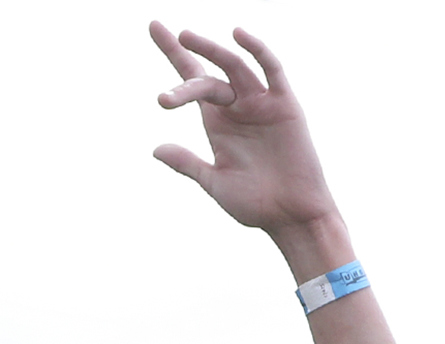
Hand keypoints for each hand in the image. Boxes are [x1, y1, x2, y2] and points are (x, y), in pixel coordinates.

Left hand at [149, 23, 338, 243]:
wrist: (291, 216)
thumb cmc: (255, 203)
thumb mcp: (214, 182)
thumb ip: (187, 164)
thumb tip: (155, 149)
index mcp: (215, 122)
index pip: (190, 79)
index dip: (172, 53)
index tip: (153, 26)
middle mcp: (235, 106)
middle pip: (205, 76)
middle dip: (182, 64)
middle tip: (162, 51)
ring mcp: (260, 102)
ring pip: (233, 67)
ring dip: (211, 51)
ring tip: (185, 37)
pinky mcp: (284, 103)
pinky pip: (271, 70)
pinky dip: (257, 50)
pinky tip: (238, 35)